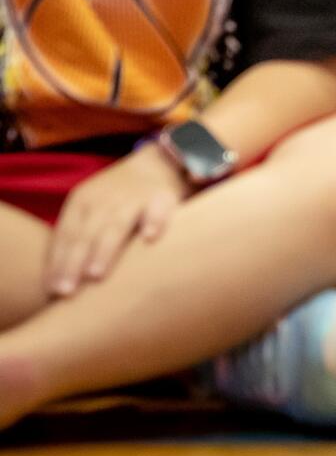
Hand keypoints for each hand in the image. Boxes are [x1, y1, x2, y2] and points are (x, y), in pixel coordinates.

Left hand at [45, 144, 190, 296]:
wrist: (158, 163)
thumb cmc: (118, 199)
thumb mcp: (91, 211)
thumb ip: (77, 239)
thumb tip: (56, 285)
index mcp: (81, 202)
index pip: (65, 236)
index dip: (58, 263)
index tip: (52, 291)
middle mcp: (104, 199)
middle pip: (85, 234)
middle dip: (73, 263)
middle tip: (66, 292)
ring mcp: (134, 197)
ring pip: (116, 225)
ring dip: (104, 249)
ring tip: (95, 274)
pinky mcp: (163, 196)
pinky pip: (159, 209)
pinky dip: (154, 221)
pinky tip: (150, 237)